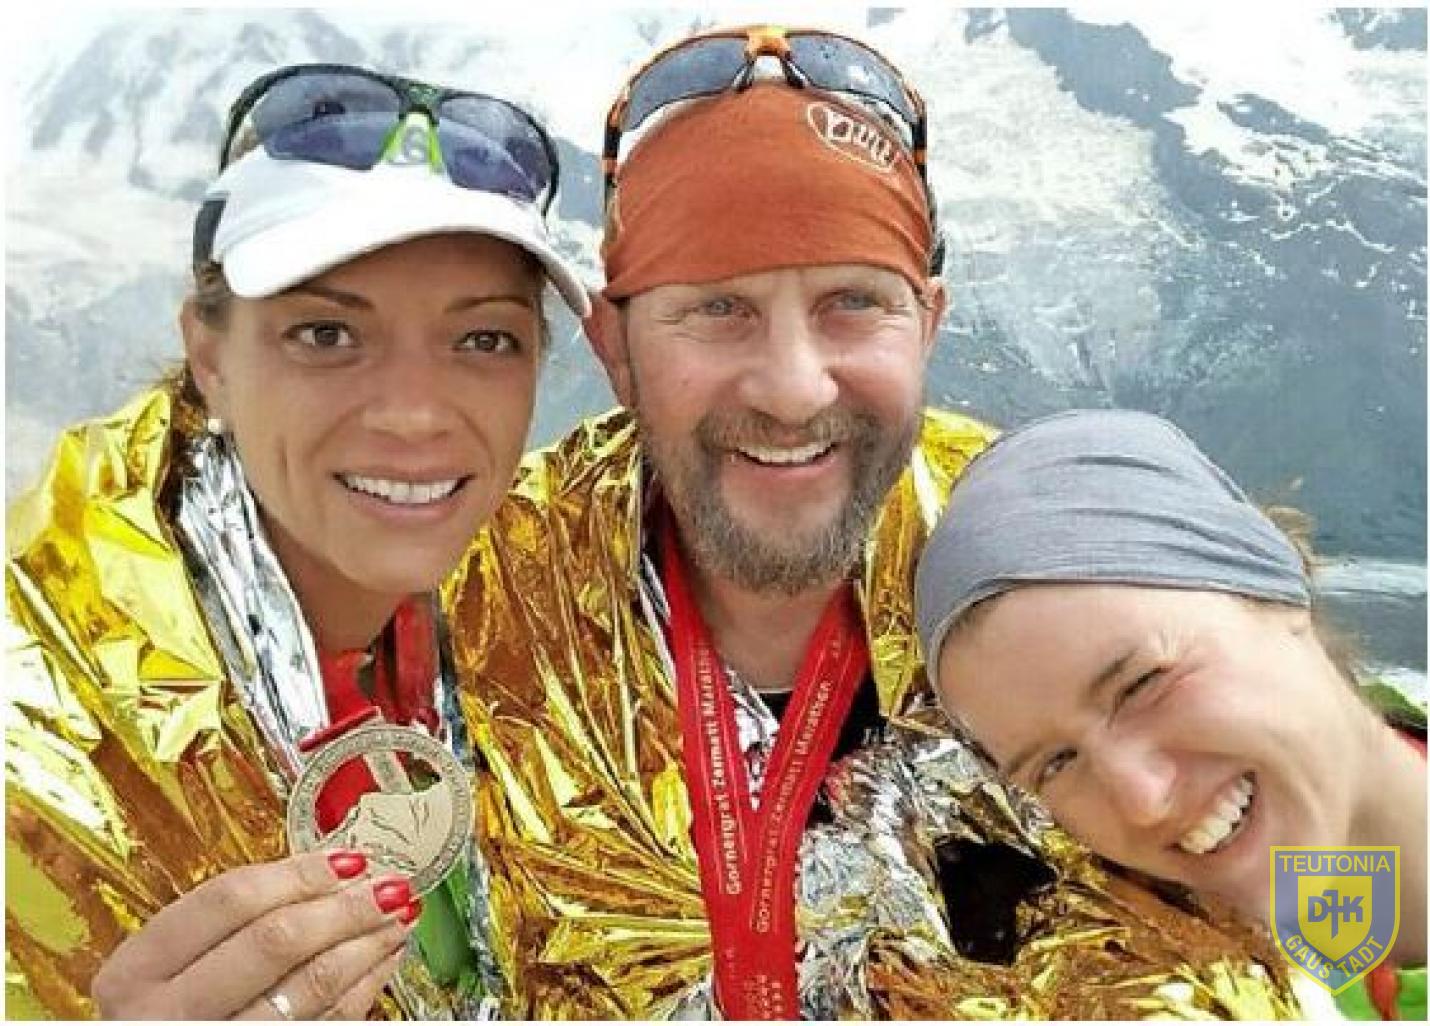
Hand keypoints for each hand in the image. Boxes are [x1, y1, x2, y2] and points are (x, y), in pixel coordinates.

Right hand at [92, 849, 418, 1019]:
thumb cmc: (163, 1012)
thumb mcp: (168, 967)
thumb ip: (227, 924)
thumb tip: (329, 873)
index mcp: (136, 971)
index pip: (227, 900)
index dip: (297, 874)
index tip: (348, 858)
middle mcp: (165, 1014)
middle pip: (274, 941)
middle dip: (345, 908)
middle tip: (390, 885)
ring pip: (309, 987)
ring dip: (366, 945)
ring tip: (398, 917)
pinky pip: (325, 1024)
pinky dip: (363, 987)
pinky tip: (382, 960)